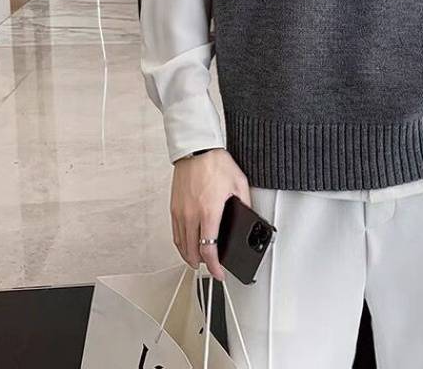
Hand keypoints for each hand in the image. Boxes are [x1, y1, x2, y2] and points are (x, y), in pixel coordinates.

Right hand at [170, 148, 250, 279]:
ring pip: (181, 245)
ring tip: (199, 261)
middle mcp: (191, 215)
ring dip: (189, 256)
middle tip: (211, 268)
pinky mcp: (174, 207)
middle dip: (202, 265)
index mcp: (209, 211)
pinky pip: (175, 233)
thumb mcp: (239, 183)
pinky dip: (181, 244)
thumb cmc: (216, 163)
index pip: (209, 249)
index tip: (219, 273)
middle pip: (192, 252)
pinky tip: (187, 244)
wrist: (197, 149)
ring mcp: (180, 212)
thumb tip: (248, 216)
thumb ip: (244, 203)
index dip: (214, 266)